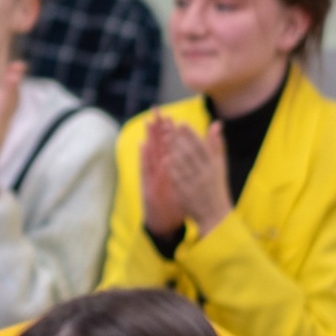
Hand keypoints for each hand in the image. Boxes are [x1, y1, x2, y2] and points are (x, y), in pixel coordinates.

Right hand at [141, 115, 184, 238]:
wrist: (163, 224)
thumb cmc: (173, 204)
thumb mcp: (182, 185)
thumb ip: (186, 170)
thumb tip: (192, 157)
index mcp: (168, 169)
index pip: (168, 147)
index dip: (167, 131)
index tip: (168, 114)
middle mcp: (158, 171)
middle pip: (156, 146)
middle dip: (156, 128)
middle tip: (156, 111)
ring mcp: (152, 177)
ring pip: (150, 154)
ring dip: (149, 138)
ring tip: (149, 122)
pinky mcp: (147, 185)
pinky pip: (146, 170)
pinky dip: (144, 157)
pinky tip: (143, 146)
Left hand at [165, 121, 232, 235]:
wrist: (215, 214)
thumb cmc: (216, 186)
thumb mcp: (220, 165)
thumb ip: (216, 144)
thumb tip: (216, 123)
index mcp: (214, 166)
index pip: (202, 147)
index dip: (191, 134)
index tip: (181, 123)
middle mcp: (205, 174)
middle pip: (191, 153)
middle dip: (179, 139)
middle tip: (167, 126)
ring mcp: (195, 184)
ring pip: (183, 164)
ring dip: (173, 150)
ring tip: (163, 137)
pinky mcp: (186, 193)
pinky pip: (177, 179)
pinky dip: (170, 168)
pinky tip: (163, 158)